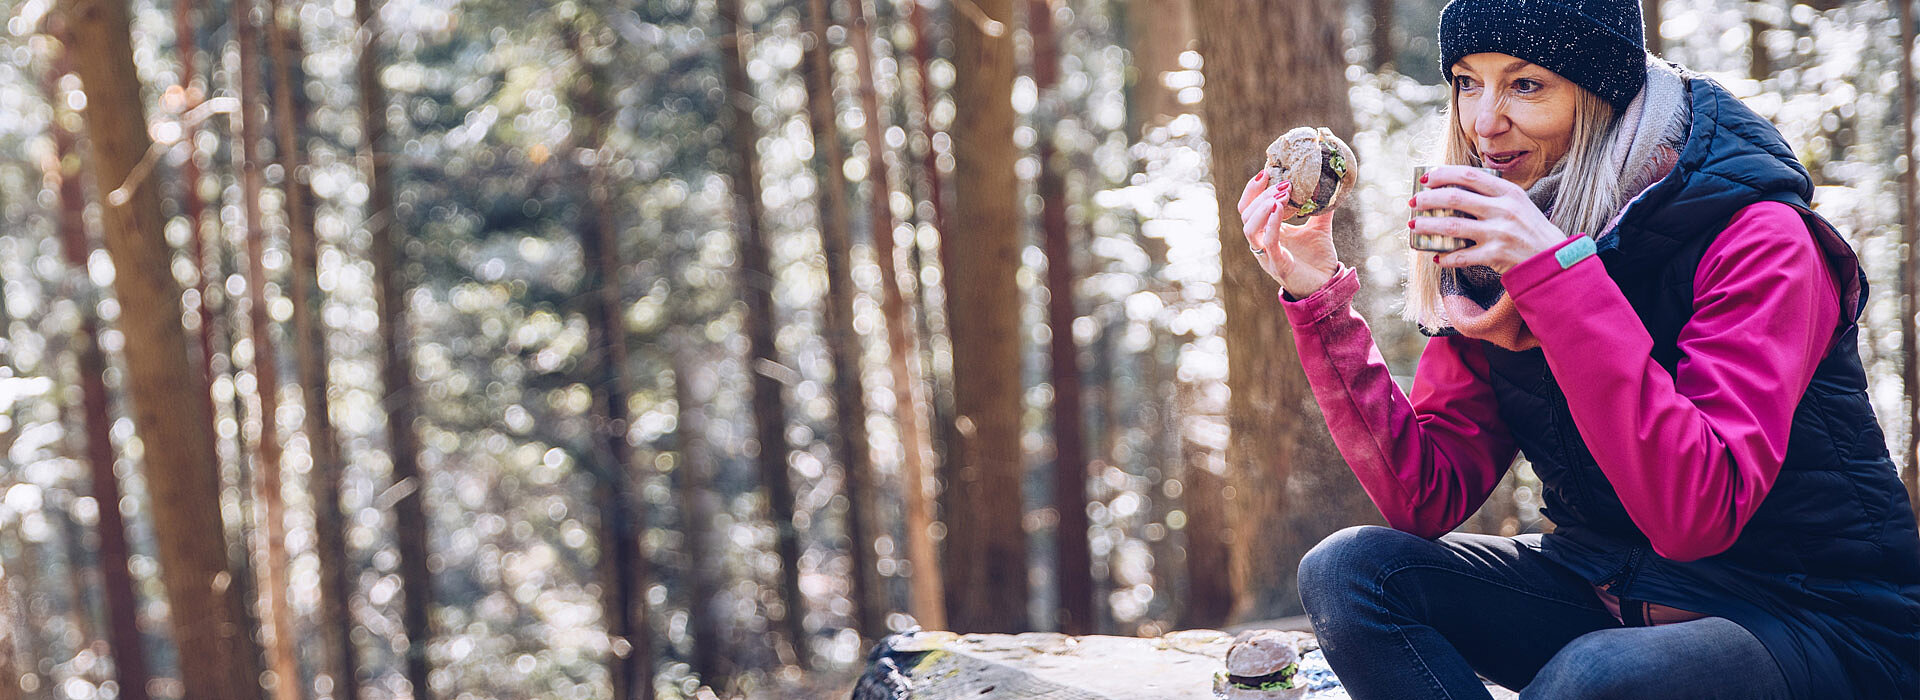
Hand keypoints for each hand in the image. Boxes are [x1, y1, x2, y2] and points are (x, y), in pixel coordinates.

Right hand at [1237, 170, 1339, 295]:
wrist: (1327, 286)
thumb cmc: (1317, 259)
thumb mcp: (1319, 227)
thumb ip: (1320, 208)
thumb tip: (1331, 184)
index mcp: (1266, 232)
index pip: (1248, 207)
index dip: (1252, 189)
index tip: (1266, 171)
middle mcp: (1261, 243)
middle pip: (1246, 214)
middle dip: (1262, 195)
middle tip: (1284, 183)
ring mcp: (1267, 255)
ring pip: (1250, 229)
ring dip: (1262, 208)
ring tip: (1281, 195)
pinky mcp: (1278, 265)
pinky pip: (1269, 242)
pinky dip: (1272, 224)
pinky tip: (1280, 208)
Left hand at [1409, 165, 1567, 273]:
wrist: (1552, 258)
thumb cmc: (1528, 228)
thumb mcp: (1517, 203)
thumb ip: (1491, 195)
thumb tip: (1451, 190)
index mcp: (1508, 192)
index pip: (1468, 175)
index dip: (1442, 174)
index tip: (1424, 178)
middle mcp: (1503, 209)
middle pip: (1455, 198)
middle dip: (1428, 199)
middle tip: (1413, 202)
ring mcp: (1500, 232)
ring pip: (1453, 226)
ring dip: (1428, 226)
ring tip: (1414, 226)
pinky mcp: (1497, 255)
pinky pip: (1462, 256)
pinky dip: (1445, 257)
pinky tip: (1436, 257)